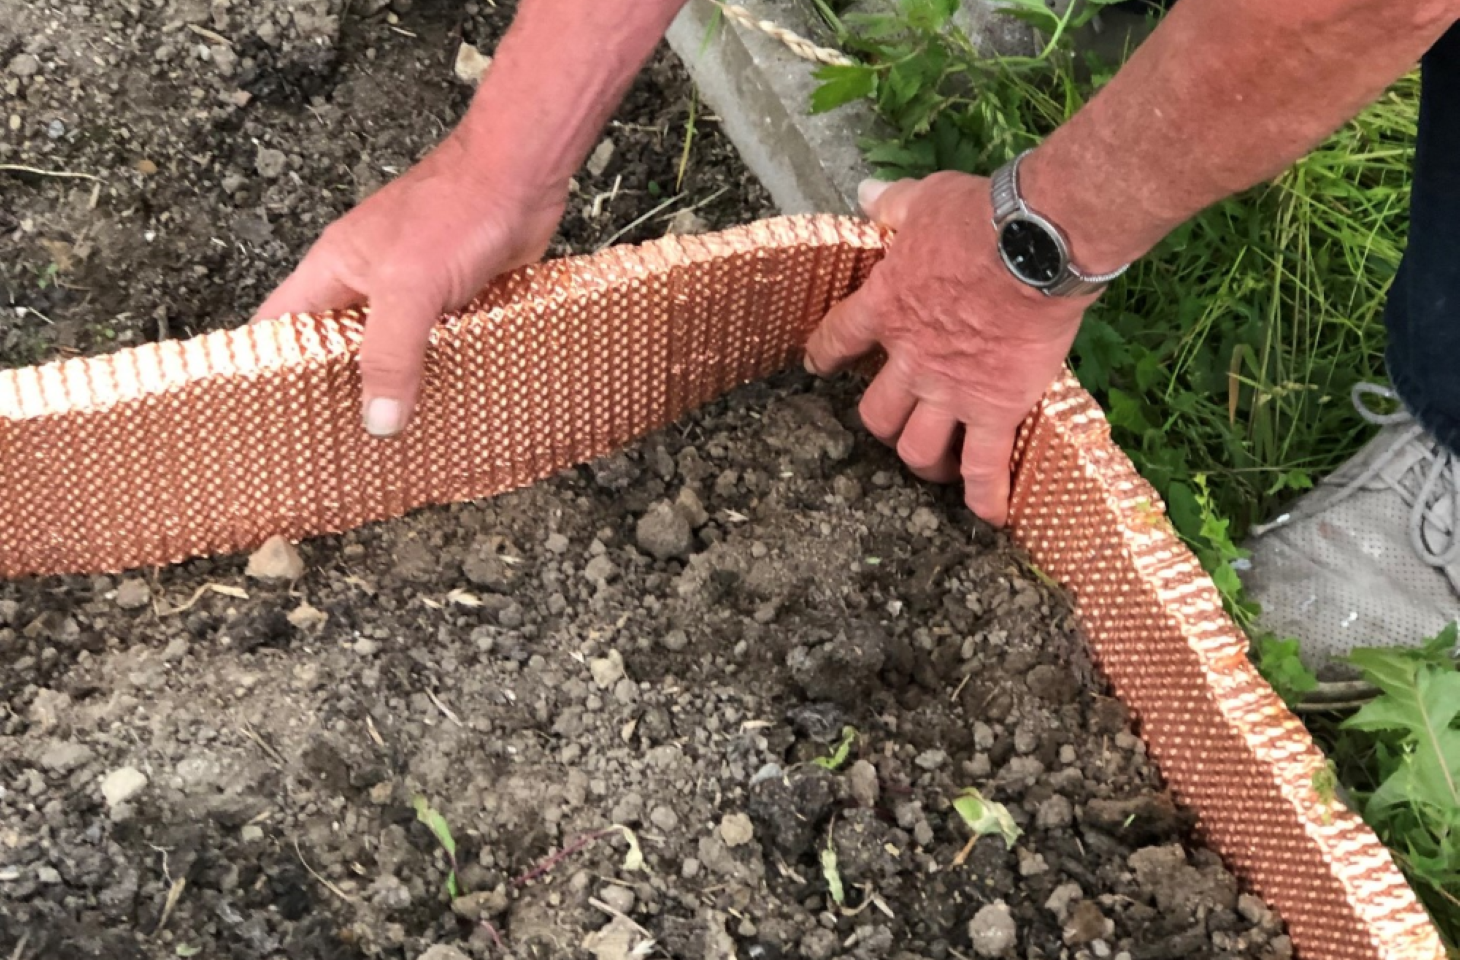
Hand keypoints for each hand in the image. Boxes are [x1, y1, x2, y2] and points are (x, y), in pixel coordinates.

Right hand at [253, 131, 564, 436]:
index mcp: (334, 272)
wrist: (521, 176)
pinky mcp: (459, 301)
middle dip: (343, 395)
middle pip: (341, 350)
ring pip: (396, 353)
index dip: (272, 370)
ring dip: (401, 390)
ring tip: (398, 445)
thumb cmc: (456, 207)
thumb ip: (390, 353)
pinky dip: (447, 374)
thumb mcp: (410, 286)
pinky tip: (452, 409)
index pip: (281, 328)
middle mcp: (369, 285)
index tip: (272, 420)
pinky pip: (444, 348)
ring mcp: (415, 293)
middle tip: (341, 451)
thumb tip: (378, 419)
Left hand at [804, 171, 1094, 525]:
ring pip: (918, 449)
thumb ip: (892, 205)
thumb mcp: (925, 199)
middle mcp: (911, 360)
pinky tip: (991, 517)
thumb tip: (866, 194)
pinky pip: (983, 466)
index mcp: (886, 307)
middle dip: (881, 423)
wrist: (1036, 243)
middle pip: (875, 415)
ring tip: (938, 465)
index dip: (824, 355)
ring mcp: (951, 391)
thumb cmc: (981, 216)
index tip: (819, 365)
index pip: (837, 339)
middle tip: (898, 420)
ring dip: (924, 461)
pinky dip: (985, 496)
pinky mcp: (996, 408)